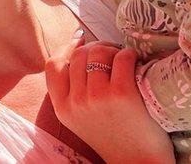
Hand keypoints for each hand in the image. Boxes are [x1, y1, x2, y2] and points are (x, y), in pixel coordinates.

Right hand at [45, 38, 173, 163]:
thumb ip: (72, 90)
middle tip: (111, 52)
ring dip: (114, 50)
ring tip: (123, 59)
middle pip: (80, 55)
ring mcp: (98, 97)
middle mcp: (77, 102)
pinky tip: (135, 63)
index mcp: (63, 108)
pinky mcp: (122, 93)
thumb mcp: (79, 118)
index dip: (67, 47)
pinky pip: (122, 57)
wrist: (137, 161)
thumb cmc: (112, 135)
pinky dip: (130, 55)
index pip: (53, 65)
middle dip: (96, 47)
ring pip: (99, 52)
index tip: (80, 40)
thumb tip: (77, 45)